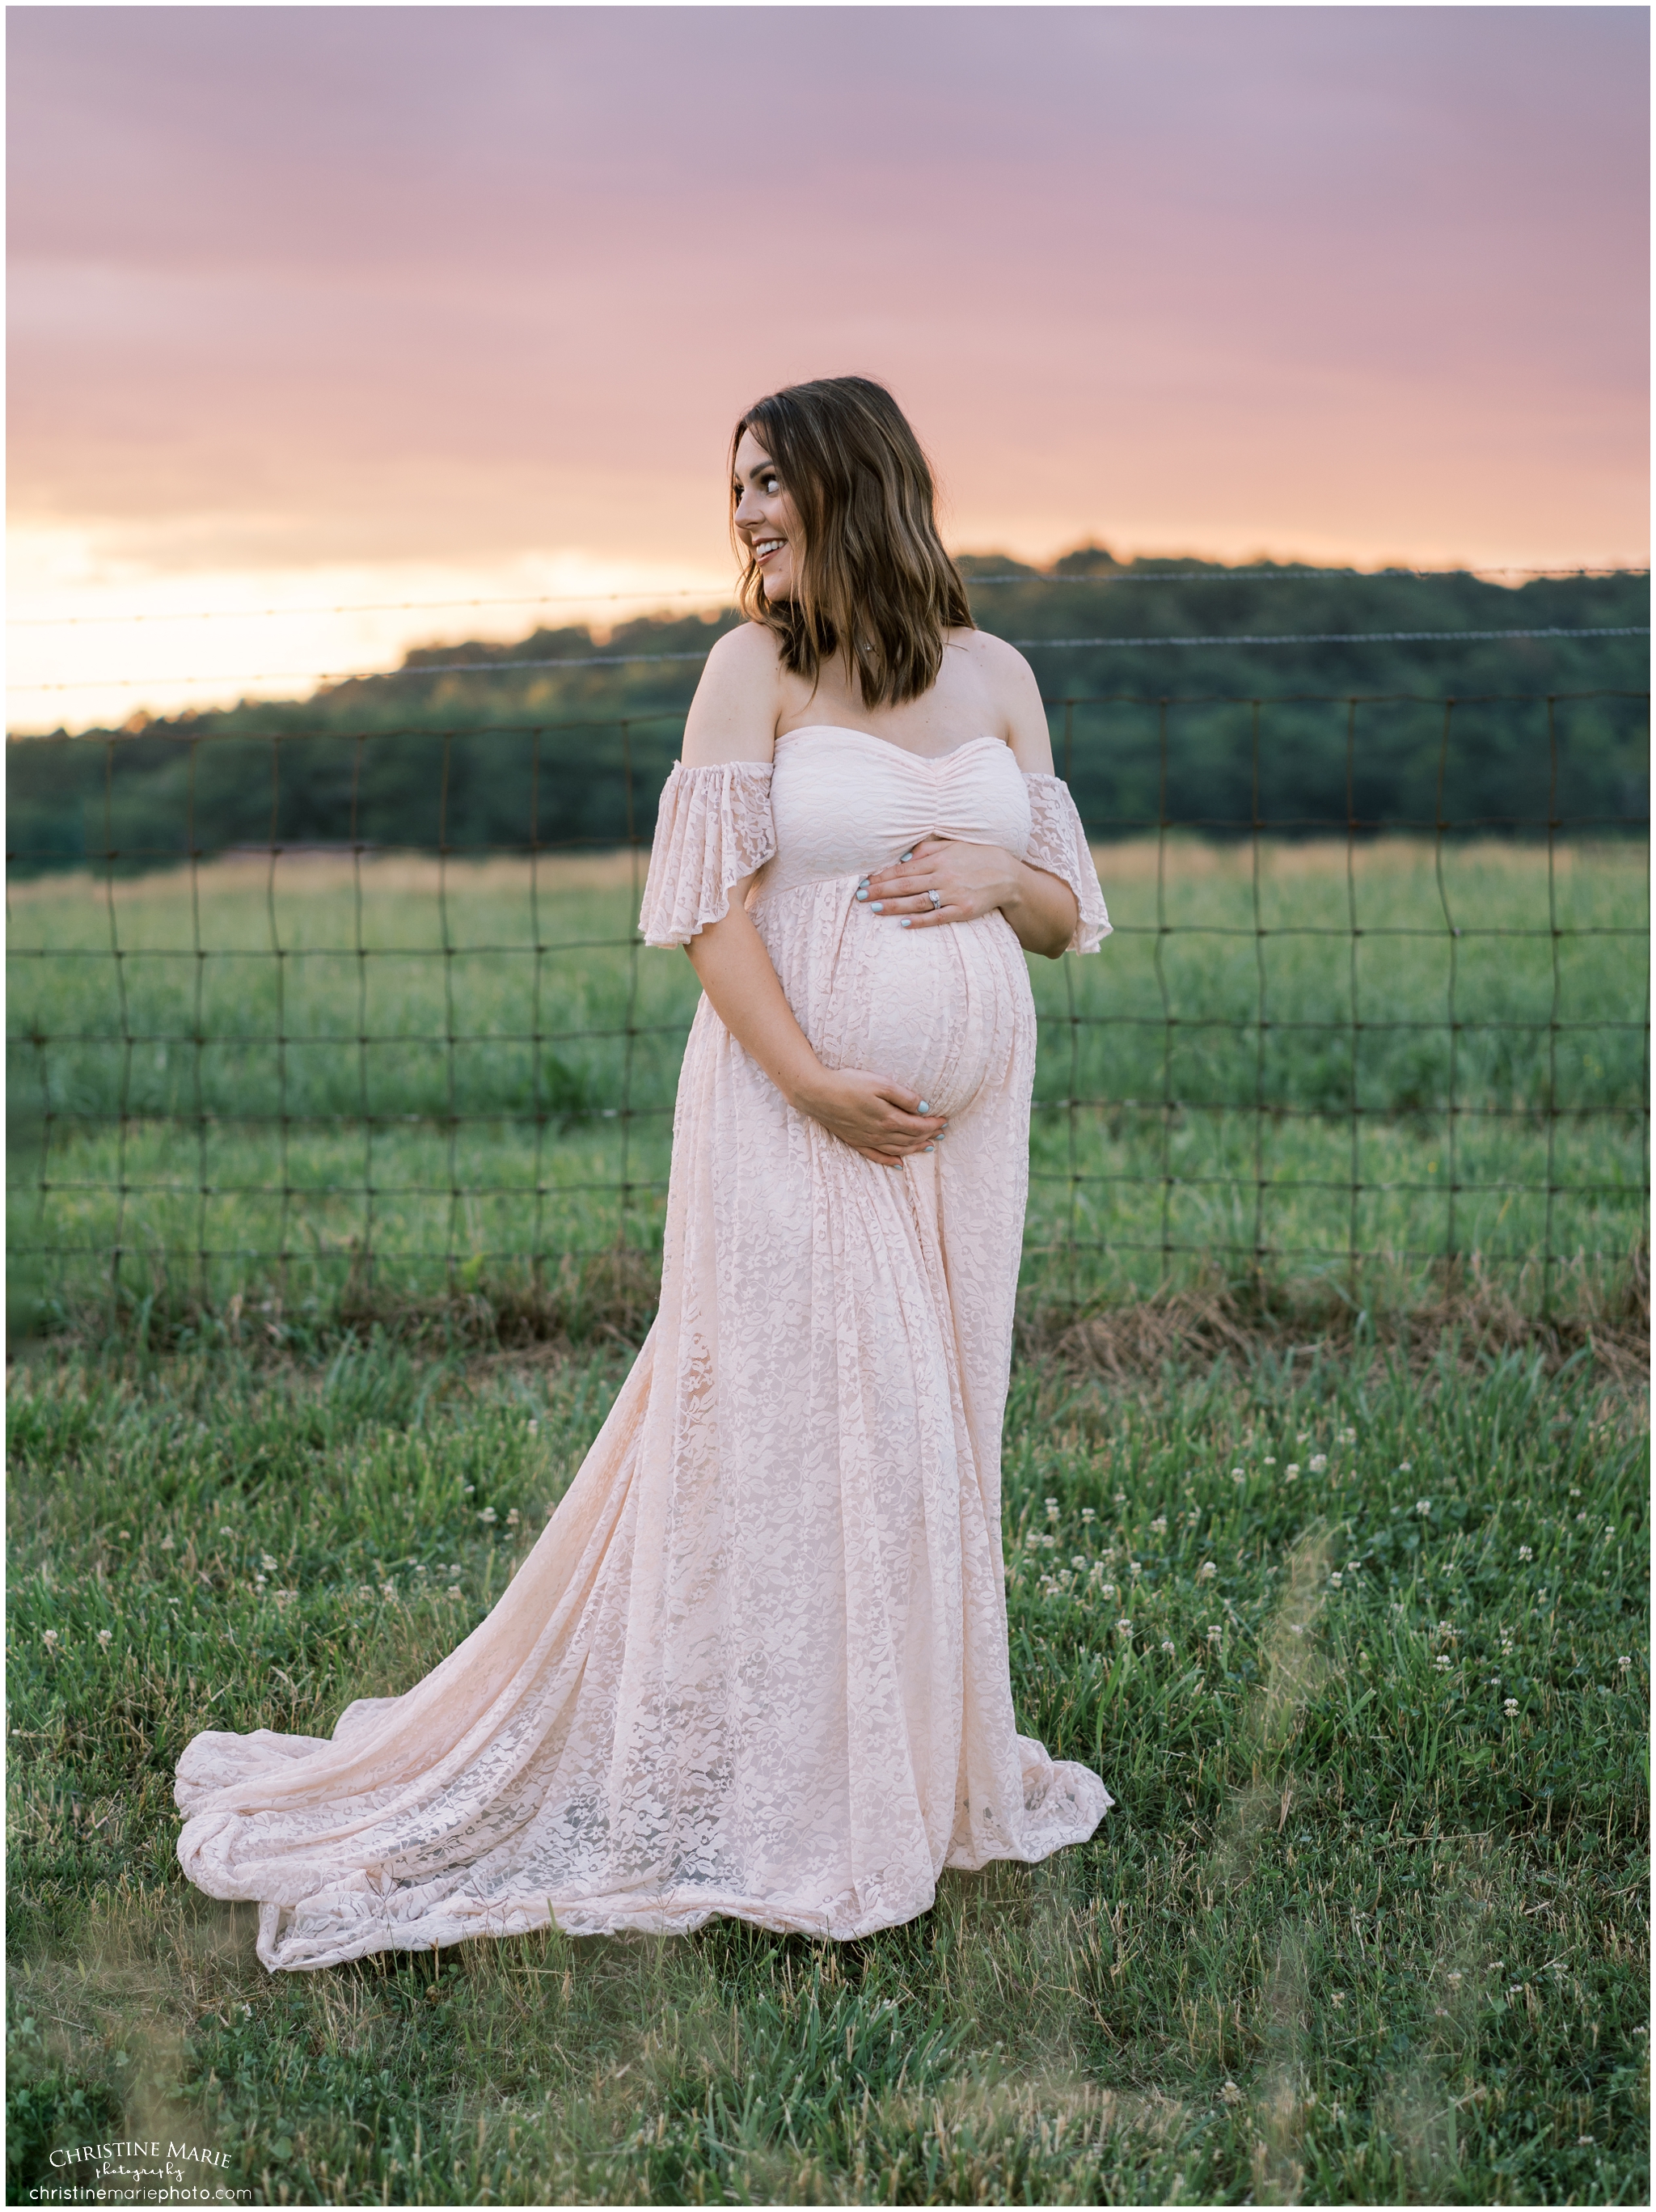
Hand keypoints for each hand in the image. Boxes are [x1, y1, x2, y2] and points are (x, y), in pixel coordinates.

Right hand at [793, 1066, 948, 1166]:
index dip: (934, 1124)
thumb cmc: (849, 1084)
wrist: (817, 1094)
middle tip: (941, 1133)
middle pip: (911, 1139)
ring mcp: (867, 1140)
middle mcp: (880, 1133)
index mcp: (889, 1118)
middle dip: (928, 1136)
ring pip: (898, 1149)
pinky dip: (890, 1161)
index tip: (944, 1120)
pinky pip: (877, 1156)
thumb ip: (904, 1097)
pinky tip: (899, 1163)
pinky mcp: (855, 1141)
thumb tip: (925, 1108)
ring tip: (928, 1147)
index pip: (918, 1126)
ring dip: (915, 1149)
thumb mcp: (880, 1084)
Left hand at [860, 836, 1022, 928]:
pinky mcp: (963, 911)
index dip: (882, 875)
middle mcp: (944, 876)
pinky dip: (920, 921)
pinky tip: (904, 923)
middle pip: (906, 884)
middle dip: (880, 890)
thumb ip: (927, 849)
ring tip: (874, 908)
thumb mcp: (952, 846)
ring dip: (894, 906)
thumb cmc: (976, 858)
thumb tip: (902, 857)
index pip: (904, 868)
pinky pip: (938, 917)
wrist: (1007, 875)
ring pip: (917, 901)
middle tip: (860, 896)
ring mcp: (953, 895)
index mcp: (939, 859)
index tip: (865, 881)